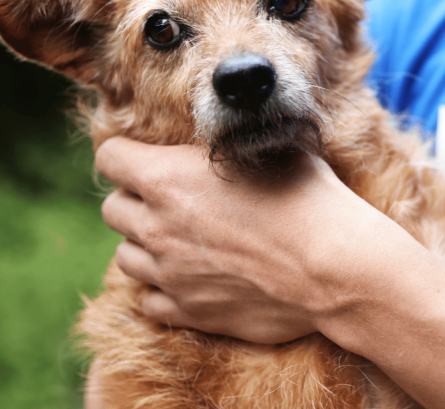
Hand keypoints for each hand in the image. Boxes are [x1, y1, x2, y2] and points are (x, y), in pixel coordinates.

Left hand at [94, 136, 385, 343]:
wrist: (334, 268)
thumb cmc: (309, 200)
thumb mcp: (272, 149)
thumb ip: (230, 146)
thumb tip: (228, 133)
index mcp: (168, 178)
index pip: (110, 158)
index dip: (127, 155)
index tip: (148, 160)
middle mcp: (157, 226)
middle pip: (112, 209)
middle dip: (136, 200)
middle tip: (171, 201)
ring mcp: (169, 273)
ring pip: (126, 256)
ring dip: (147, 245)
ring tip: (183, 241)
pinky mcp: (189, 311)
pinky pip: (149, 300)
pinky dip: (163, 288)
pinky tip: (192, 277)